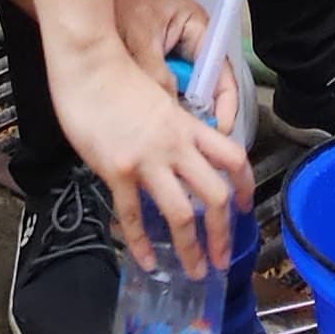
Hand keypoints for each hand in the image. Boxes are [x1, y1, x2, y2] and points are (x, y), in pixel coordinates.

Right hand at [52, 25, 253, 275]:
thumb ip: (169, 127)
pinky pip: (134, 215)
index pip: (232, 156)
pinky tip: (148, 261)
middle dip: (223, 232)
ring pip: (182, 212)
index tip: (244, 207)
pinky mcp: (118, 170)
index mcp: (186, 125)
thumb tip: (172, 150)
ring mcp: (147, 159)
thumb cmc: (117, 74)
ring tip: (195, 270)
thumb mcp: (157, 99)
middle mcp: (175, 145)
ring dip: (192, 248)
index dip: (245, 185)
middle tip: (222, 257)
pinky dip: (142, 244)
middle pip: (215, 194)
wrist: (89, 62)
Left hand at [108, 0, 243, 134]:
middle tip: (186, 135)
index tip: (219, 128)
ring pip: (185, 92)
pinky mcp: (157, 67)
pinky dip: (160, 105)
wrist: (86, 3)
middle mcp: (190, 41)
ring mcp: (173, 56)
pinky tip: (148, 118)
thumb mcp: (138, 39)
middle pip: (206, 85)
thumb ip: (157, 75)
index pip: (221, 68)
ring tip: (163, 128)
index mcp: (195, 24)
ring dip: (176, 109)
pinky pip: (166, 92)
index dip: (224, 101)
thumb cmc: (116, 3)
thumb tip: (172, 113)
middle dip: (198, 111)